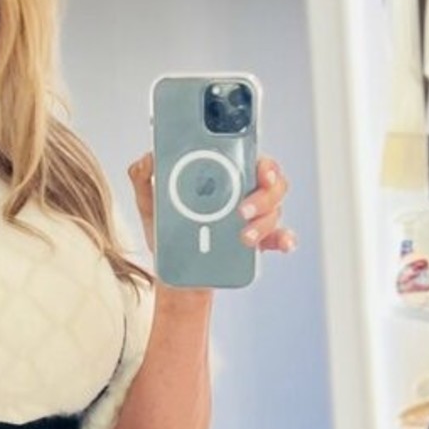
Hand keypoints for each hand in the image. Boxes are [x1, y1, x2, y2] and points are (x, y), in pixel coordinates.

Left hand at [126, 152, 297, 256]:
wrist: (175, 272)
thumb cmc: (169, 231)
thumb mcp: (150, 204)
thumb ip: (143, 178)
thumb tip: (147, 158)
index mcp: (224, 174)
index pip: (250, 156)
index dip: (261, 159)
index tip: (259, 167)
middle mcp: (245, 191)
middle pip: (271, 182)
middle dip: (264, 194)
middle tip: (241, 210)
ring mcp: (255, 216)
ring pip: (274, 210)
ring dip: (264, 222)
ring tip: (243, 237)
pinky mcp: (259, 242)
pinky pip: (280, 237)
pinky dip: (284, 239)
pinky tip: (283, 244)